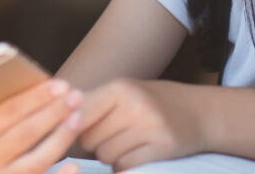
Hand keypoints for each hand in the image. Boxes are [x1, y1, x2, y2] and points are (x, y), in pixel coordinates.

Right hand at [0, 79, 83, 173]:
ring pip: (37, 161)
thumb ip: (0, 108)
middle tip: (76, 96)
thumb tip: (40, 85)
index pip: (7, 112)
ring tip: (78, 117)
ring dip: (61, 137)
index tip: (60, 84)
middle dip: (53, 112)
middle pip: (25, 133)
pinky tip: (74, 165)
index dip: (36, 96)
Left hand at [77, 79, 204, 170]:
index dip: (72, 126)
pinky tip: (133, 156)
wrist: (200, 112)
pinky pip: (125, 166)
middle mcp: (135, 105)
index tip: (74, 130)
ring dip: (109, 156)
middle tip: (107, 137)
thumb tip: (54, 112)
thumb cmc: (154, 102)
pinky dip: (123, 166)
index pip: (78, 112)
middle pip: (89, 138)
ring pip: (106, 154)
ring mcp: (150, 127)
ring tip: (122, 145)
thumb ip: (93, 102)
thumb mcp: (125, 91)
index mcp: (120, 88)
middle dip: (92, 143)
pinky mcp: (162, 147)